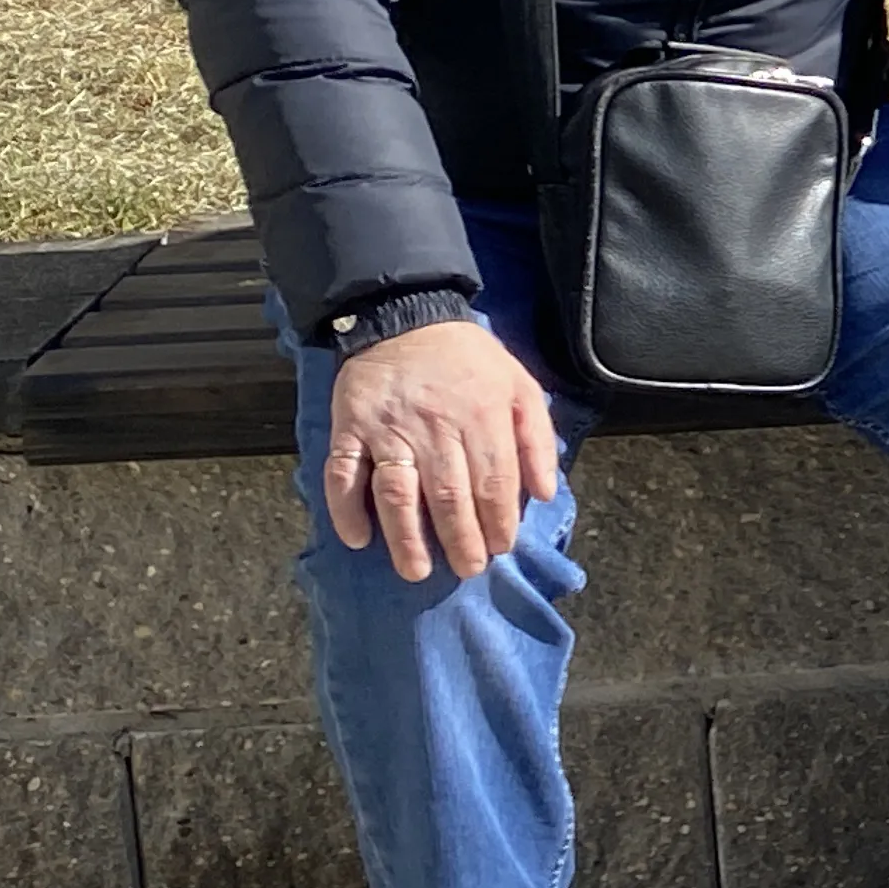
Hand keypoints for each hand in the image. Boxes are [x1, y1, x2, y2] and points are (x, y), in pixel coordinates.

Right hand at [319, 318, 559, 582]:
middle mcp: (435, 427)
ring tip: (416, 571)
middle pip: (448, 495)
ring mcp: (388, 429)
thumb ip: (536, 438)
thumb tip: (545, 492)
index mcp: (482, 417)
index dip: (498, 521)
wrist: (405, 316)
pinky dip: (345, 508)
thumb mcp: (520, 385)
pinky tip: (357, 538)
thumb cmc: (469, 359)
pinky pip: (342, 473)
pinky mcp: (349, 428)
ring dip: (405, 537)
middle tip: (467, 569)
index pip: (493, 482)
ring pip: (396, 492)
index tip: (499, 548)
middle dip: (460, 539)